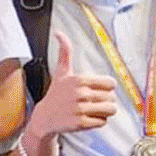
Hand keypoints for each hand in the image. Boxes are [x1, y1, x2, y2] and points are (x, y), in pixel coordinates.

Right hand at [23, 35, 118, 151]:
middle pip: (112, 97)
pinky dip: (97, 122)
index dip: (106, 88)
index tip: (96, 91)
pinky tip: (86, 119)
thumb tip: (58, 33)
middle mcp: (80, 94)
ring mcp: (80, 109)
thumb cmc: (56, 95)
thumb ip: (65, 52)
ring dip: (104, 112)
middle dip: (105, 101)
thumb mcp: (61, 73)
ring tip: (91, 110)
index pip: (110, 83)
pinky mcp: (81, 123)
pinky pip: (103, 122)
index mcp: (79, 80)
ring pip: (110, 110)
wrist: (43, 118)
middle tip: (92, 102)